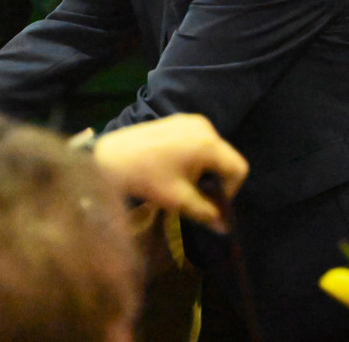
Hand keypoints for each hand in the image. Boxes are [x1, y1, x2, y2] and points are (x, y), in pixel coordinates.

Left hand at [93, 114, 248, 231]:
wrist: (110, 156)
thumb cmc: (146, 177)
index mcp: (208, 143)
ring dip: (204, 169)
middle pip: (225, 158)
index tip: (211, 203)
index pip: (238, 168)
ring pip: (212, 150)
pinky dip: (194, 157)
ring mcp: (189, 120)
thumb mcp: (179, 199)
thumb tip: (225, 228)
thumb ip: (206, 213)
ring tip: (182, 183)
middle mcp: (204, 126)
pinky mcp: (177, 120)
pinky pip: (198, 140)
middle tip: (196, 196)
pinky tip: (174, 169)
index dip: (231, 191)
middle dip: (216, 180)